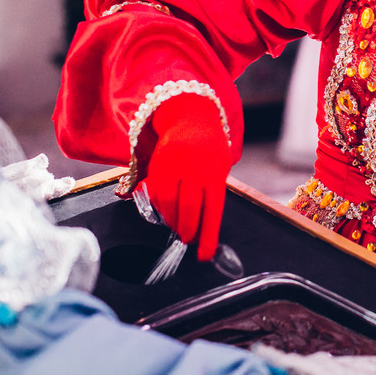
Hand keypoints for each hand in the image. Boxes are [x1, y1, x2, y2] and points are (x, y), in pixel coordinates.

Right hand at [136, 93, 229, 260]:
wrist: (192, 118)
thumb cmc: (211, 149)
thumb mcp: (220, 167)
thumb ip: (213, 192)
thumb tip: (206, 227)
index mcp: (215, 173)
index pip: (212, 211)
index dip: (207, 237)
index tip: (203, 256)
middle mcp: (195, 170)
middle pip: (189, 209)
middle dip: (188, 230)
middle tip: (187, 239)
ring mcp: (174, 166)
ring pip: (169, 204)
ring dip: (172, 221)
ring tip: (177, 226)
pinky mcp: (158, 165)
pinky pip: (155, 194)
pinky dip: (159, 207)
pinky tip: (165, 211)